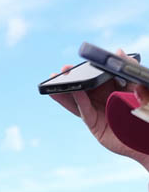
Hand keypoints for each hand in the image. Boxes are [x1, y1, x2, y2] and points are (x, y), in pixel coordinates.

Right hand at [49, 50, 148, 169]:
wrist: (148, 139)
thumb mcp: (145, 86)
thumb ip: (132, 69)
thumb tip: (117, 52)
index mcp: (118, 86)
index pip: (100, 74)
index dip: (89, 67)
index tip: (82, 60)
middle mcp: (105, 98)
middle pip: (85, 86)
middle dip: (73, 77)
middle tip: (64, 69)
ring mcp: (99, 111)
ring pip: (78, 98)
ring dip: (65, 90)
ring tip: (53, 81)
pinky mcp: (94, 124)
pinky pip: (82, 111)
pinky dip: (75, 100)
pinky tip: (70, 91)